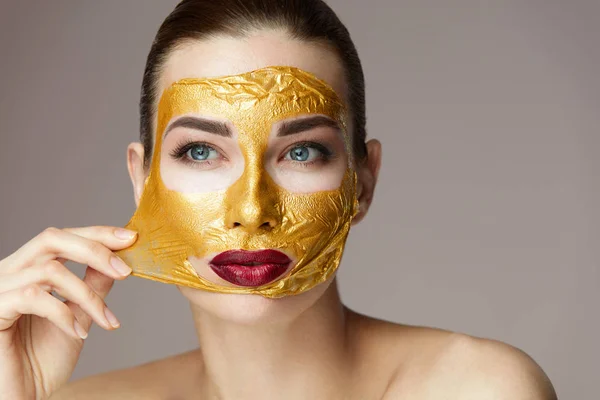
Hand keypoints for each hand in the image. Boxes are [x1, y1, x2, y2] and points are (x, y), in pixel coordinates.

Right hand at [0, 226, 136, 399]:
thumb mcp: (79, 316)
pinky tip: (79, 333)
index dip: (97, 233)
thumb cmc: (41, 360)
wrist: (19, 397)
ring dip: (87, 295)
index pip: (63, 237)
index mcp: (28, 269)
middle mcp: (10, 272)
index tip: (130, 238)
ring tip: (105, 320)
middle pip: (52, 239)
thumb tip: (116, 261)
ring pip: (50, 270)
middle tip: (125, 270)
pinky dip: (64, 313)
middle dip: (94, 249)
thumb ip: (92, 286)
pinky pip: (33, 297)